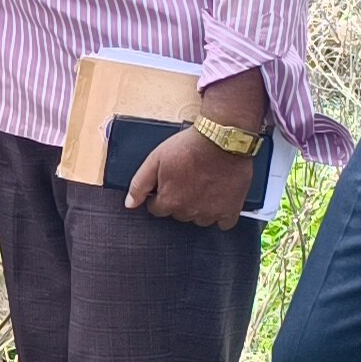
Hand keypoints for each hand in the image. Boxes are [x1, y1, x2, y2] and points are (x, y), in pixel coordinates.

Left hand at [125, 127, 254, 228]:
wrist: (221, 138)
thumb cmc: (188, 146)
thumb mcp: (155, 159)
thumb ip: (140, 184)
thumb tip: (129, 204)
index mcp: (170, 201)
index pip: (158, 209)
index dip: (160, 196)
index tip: (168, 184)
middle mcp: (189, 211)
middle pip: (179, 214)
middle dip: (179, 201)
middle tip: (187, 181)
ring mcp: (211, 212)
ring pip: (200, 220)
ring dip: (199, 208)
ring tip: (204, 187)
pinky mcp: (231, 209)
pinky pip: (224, 223)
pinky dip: (221, 215)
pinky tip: (219, 200)